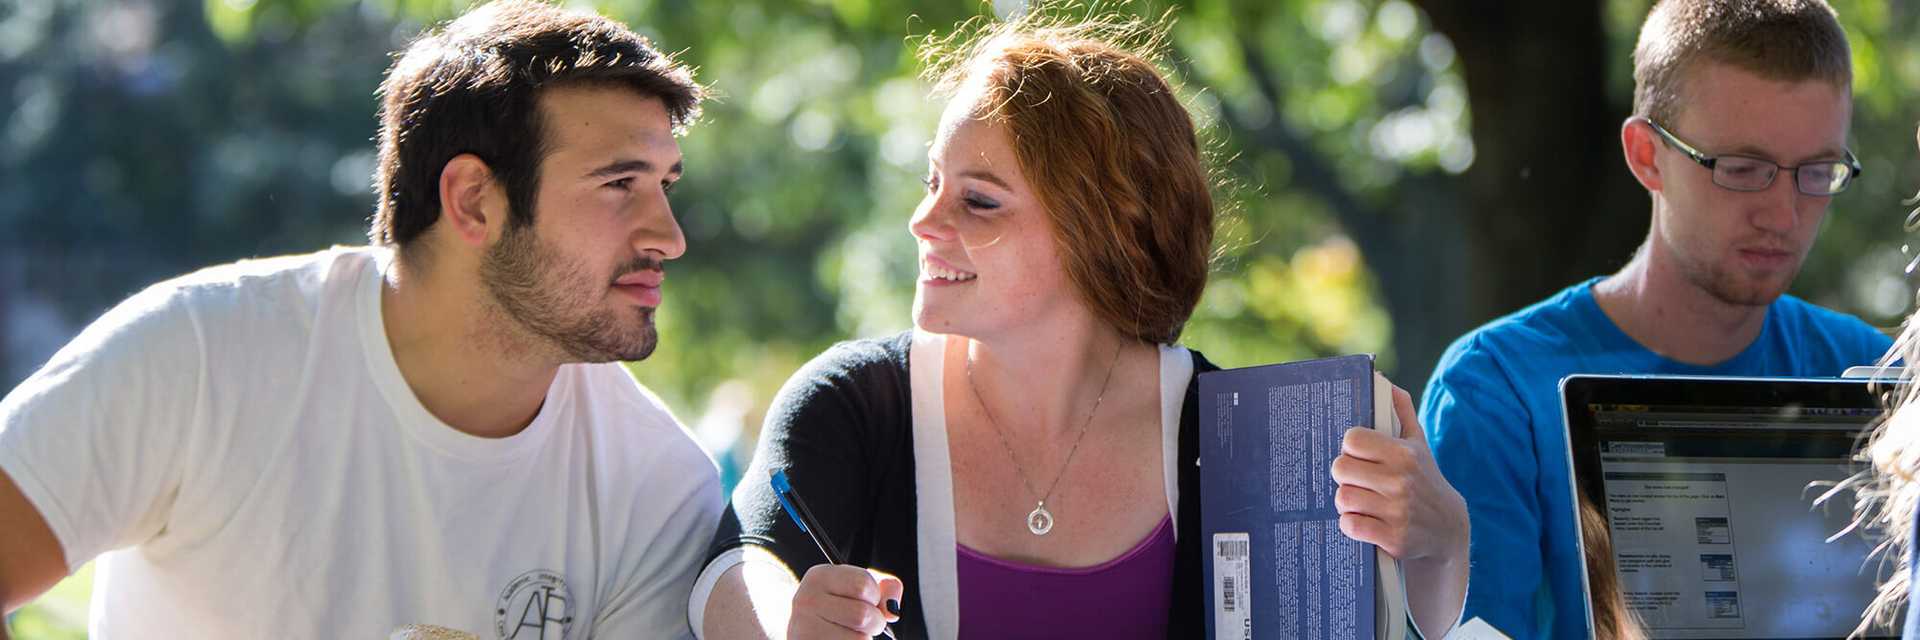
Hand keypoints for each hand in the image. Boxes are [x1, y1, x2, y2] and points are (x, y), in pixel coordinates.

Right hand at [787, 564, 903, 639]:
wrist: (807, 631)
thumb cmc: (838, 610)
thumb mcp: (858, 590)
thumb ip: (884, 589)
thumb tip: (892, 610)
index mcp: (820, 576)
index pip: (863, 584)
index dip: (874, 596)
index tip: (866, 600)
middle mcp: (807, 600)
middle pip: (863, 615)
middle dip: (874, 623)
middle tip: (862, 624)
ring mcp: (804, 628)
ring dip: (862, 639)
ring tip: (848, 635)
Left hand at [1331, 384, 1467, 563]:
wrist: (1449, 530)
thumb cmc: (1425, 480)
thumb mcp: (1418, 445)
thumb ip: (1401, 411)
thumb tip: (1382, 379)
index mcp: (1404, 453)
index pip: (1352, 439)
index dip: (1351, 448)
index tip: (1358, 455)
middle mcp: (1401, 480)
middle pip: (1340, 468)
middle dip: (1345, 475)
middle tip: (1356, 480)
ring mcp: (1397, 511)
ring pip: (1342, 497)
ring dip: (1346, 500)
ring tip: (1360, 500)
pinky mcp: (1393, 538)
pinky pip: (1350, 524)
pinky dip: (1352, 524)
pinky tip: (1364, 521)